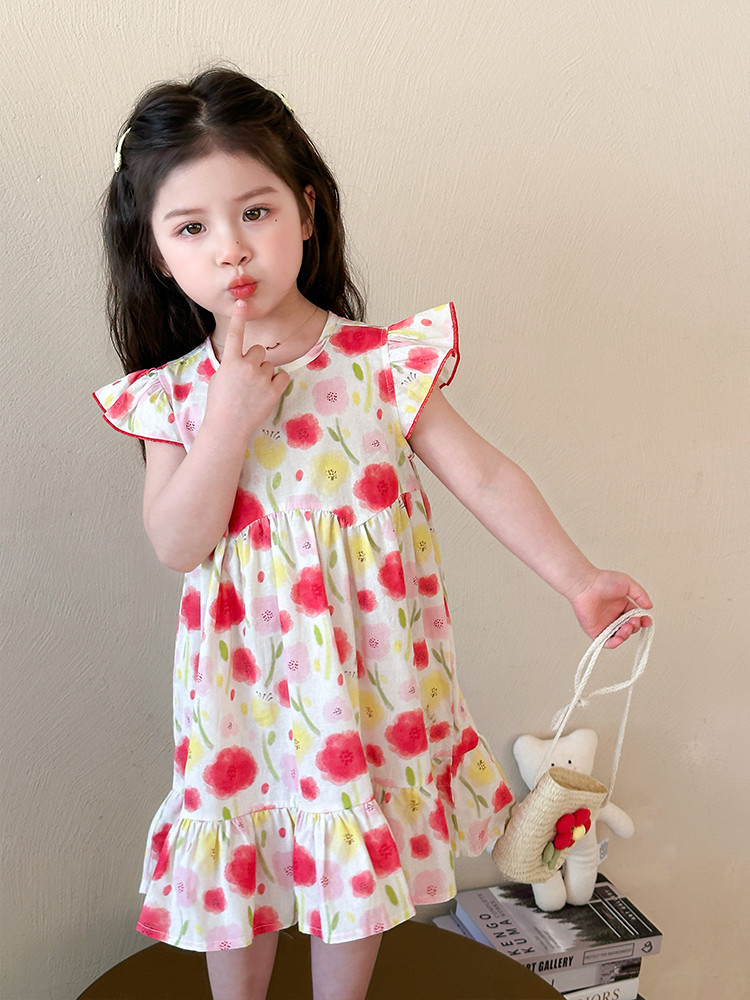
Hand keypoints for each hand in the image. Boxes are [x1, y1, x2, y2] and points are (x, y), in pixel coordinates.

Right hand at [206, 300, 290, 436]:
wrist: (227, 428)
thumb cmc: (220, 404)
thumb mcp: (219, 379)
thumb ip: (231, 366)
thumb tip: (241, 361)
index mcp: (230, 363)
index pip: (235, 335)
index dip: (238, 318)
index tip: (242, 302)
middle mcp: (247, 367)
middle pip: (259, 351)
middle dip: (256, 360)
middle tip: (248, 378)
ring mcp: (261, 379)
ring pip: (270, 366)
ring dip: (265, 375)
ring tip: (254, 391)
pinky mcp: (274, 391)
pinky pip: (282, 378)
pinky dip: (276, 384)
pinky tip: (266, 394)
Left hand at [568, 570, 651, 648]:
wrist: (586, 584)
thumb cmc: (602, 581)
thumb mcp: (628, 584)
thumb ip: (640, 595)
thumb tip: (649, 607)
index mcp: (622, 606)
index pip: (636, 618)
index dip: (642, 621)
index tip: (647, 621)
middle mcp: (613, 616)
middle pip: (629, 628)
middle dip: (634, 627)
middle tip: (633, 621)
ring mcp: (604, 624)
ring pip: (619, 636)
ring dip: (626, 635)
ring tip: (626, 627)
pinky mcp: (594, 630)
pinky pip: (605, 641)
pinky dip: (614, 643)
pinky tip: (619, 638)